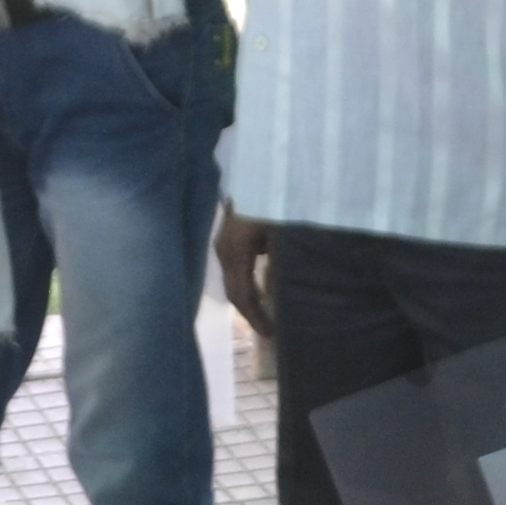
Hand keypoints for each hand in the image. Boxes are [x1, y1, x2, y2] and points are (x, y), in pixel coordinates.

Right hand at [215, 209, 276, 336]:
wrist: (262, 171)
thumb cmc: (275, 199)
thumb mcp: (282, 234)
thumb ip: (280, 265)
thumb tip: (276, 295)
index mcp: (235, 250)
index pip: (241, 294)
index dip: (255, 316)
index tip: (271, 334)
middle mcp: (224, 249)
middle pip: (234, 291)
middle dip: (250, 313)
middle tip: (269, 330)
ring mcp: (223, 243)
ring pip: (233, 281)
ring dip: (249, 299)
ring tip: (266, 315)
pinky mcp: (228, 238)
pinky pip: (235, 269)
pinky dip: (247, 284)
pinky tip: (262, 290)